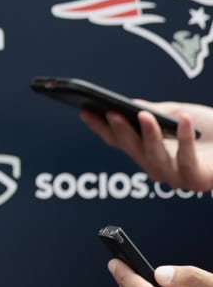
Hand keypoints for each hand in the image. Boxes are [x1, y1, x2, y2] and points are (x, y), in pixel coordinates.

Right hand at [80, 102, 212, 191]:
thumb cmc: (211, 128)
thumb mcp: (179, 113)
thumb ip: (156, 111)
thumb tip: (131, 106)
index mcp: (149, 152)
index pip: (118, 141)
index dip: (101, 127)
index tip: (86, 111)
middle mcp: (157, 168)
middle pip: (133, 150)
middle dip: (121, 131)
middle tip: (111, 113)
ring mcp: (175, 177)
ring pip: (154, 158)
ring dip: (149, 136)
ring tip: (143, 115)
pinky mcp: (196, 181)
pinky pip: (186, 159)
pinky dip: (184, 138)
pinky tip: (183, 120)